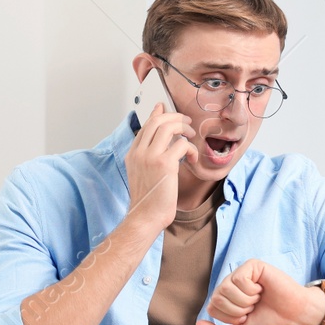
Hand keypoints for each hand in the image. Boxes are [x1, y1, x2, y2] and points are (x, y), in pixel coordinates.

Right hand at [122, 104, 195, 236]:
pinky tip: (192, 158)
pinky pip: (182, 144)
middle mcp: (139, 152)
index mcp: (133, 154)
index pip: (145, 125)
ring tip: (191, 136)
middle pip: (157, 121)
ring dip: (184, 128)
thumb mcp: (143, 174)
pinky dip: (190, 148)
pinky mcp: (164, 164)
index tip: (165, 107)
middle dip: (175, 117)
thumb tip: (162, 144)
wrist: (145, 217)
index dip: (157, 113)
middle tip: (187, 122)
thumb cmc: (148, 200)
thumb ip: (148, 157)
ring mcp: (150, 157)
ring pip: (168, 127)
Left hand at [196, 259, 324, 324]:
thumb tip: (198, 323)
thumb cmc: (269, 322)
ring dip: (245, 301)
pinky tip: (262, 289)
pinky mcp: (252, 265)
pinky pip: (239, 279)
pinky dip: (252, 290)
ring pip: (226, 288)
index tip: (247, 317)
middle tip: (254, 307)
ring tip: (258, 298)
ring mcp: (240, 273)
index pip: (212, 308)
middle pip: (216, 298)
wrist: (292, 315)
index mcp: (226, 298)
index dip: (230, 318)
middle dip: (237, 310)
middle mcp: (230, 284)